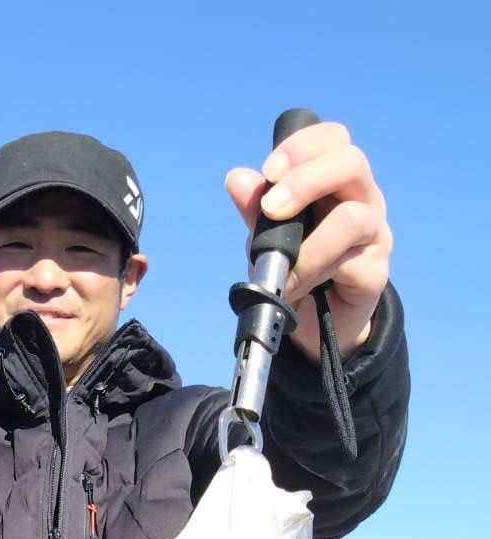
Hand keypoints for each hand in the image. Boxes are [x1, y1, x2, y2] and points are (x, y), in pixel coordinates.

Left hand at [225, 122, 391, 361]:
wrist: (318, 325)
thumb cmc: (298, 269)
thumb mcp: (270, 238)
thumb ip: (257, 211)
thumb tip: (236, 179)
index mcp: (338, 180)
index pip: (333, 139)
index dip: (302, 146)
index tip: (269, 172)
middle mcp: (364, 198)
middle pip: (351, 163)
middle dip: (305, 181)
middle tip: (271, 208)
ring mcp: (375, 234)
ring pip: (352, 219)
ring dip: (308, 244)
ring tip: (282, 269)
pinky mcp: (376, 272)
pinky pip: (350, 265)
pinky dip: (315, 275)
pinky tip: (295, 287)